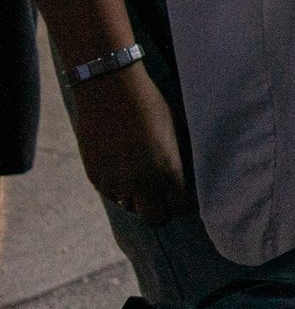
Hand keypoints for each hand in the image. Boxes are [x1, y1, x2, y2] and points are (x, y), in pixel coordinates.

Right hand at [70, 66, 189, 226]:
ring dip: (137, 197)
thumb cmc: (149, 104)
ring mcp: (114, 181)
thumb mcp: (173, 131)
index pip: (180, 208)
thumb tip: (181, 181)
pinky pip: (111, 193)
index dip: (184, 205)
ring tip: (140, 173)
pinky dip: (118, 186)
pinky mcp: (94, 176)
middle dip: (161, 212)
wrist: (109, 89)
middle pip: (155, 220)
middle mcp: (139, 182)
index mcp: (166, 170)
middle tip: (163, 198)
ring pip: (129, 206)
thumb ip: (175, 161)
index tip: (185, 198)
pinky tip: (122, 163)